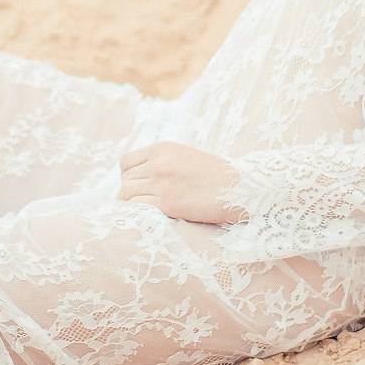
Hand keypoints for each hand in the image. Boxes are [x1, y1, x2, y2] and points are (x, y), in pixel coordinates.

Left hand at [117, 141, 246, 224]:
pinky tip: (149, 216)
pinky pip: (137, 207)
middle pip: (125, 180)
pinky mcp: (167, 204)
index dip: (127, 176)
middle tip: (141, 203)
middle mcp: (158, 163)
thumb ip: (163, 161)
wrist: (238, 188)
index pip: (126, 162)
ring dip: (131, 204)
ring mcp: (161, 183)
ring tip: (144, 211)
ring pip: (126, 194)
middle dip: (130, 192)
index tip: (136, 186)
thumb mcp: (186, 156)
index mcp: (162, 148)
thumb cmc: (216, 176)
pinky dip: (138, 213)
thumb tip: (141, 177)